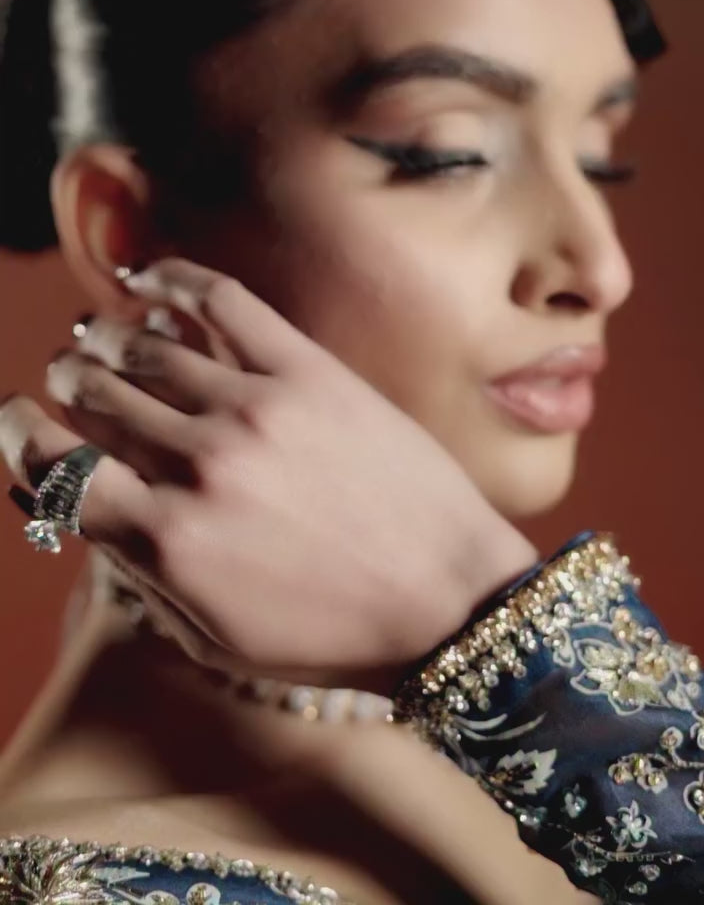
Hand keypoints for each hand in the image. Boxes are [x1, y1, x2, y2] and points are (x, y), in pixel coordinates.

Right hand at [1, 258, 536, 692]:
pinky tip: (147, 279)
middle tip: (70, 377)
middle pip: (95, 396)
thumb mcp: (213, 635)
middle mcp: (200, 467)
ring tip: (102, 338)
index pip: (54, 467)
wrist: (450, 600)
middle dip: (68, 382)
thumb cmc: (331, 635)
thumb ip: (138, 567)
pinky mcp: (308, 371)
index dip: (18, 436)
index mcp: (168, 543)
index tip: (16, 420)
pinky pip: (221, 302)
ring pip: (145, 347)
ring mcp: (255, 410)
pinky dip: (171, 280)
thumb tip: (79, 503)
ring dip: (107, 338)